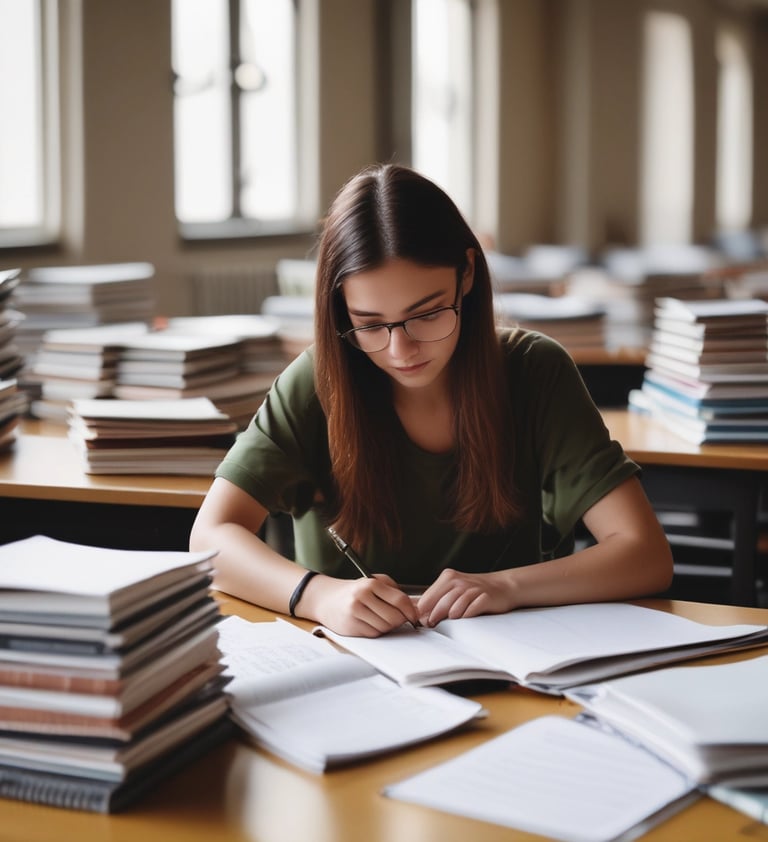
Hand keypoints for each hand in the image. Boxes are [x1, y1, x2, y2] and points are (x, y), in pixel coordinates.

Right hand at [306, 573, 420, 636]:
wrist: (326, 599)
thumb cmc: (355, 591)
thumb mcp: (375, 583)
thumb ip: (395, 592)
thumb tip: (417, 607)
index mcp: (371, 584)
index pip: (400, 600)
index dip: (411, 611)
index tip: (414, 616)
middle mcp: (361, 597)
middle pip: (394, 617)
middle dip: (400, 620)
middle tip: (398, 618)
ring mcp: (354, 612)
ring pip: (385, 627)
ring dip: (388, 626)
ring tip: (381, 618)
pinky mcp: (350, 627)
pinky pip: (374, 634)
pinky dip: (377, 631)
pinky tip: (370, 623)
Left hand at [416, 569, 515, 626]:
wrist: (503, 586)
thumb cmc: (474, 590)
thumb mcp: (454, 589)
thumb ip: (436, 598)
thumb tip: (416, 612)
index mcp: (448, 577)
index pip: (428, 598)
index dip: (423, 612)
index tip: (422, 622)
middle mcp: (459, 582)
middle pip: (440, 604)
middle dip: (434, 618)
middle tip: (433, 626)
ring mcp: (473, 589)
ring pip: (455, 608)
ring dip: (451, 618)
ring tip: (451, 621)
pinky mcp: (485, 598)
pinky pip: (471, 610)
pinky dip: (467, 616)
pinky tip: (466, 617)